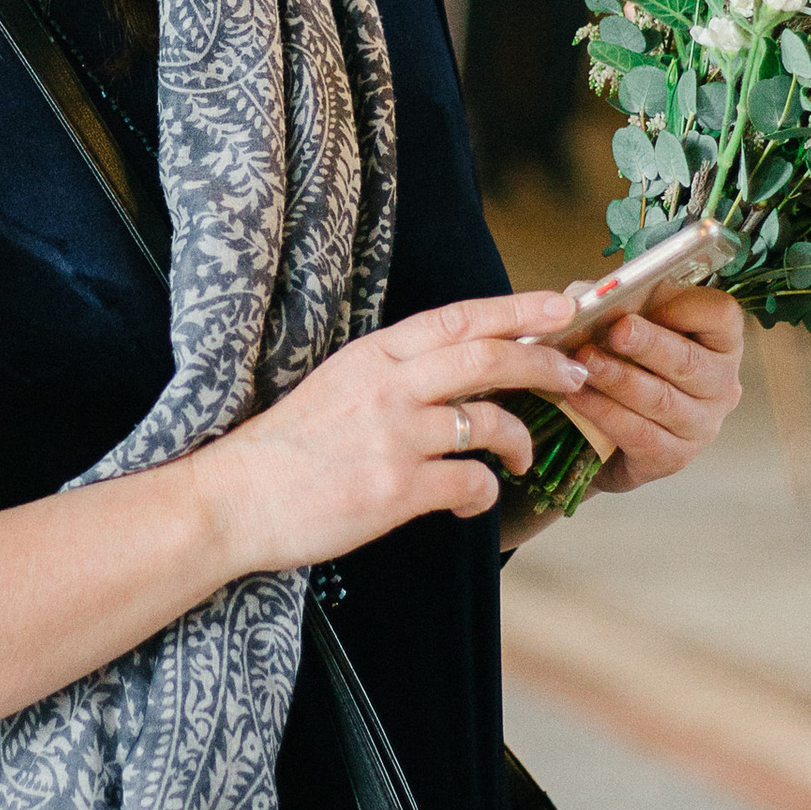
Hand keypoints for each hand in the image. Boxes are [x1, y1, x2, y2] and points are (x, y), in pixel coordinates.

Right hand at [197, 288, 590, 575]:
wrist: (235, 500)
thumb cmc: (287, 449)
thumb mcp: (338, 387)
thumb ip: (394, 374)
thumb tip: (458, 370)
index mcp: (373, 356)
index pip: (460, 319)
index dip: (519, 310)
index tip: (563, 306)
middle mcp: (387, 387)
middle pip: (488, 358)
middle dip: (545, 363)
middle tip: (575, 375)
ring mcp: (394, 437)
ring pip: (491, 422)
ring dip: (520, 440)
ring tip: (520, 455)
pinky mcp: (396, 489)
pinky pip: (471, 483)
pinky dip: (484, 494)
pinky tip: (469, 502)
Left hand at [571, 283, 745, 495]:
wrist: (609, 435)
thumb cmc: (627, 366)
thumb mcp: (627, 327)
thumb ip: (621, 307)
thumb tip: (593, 296)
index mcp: (720, 342)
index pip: (721, 315)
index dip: (686, 307)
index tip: (650, 302)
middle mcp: (721, 385)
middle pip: (689, 360)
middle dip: (648, 344)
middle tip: (615, 332)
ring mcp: (702, 425)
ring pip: (661, 399)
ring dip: (618, 379)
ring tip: (584, 363)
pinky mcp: (674, 457)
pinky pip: (640, 433)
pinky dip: (606, 413)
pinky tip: (579, 396)